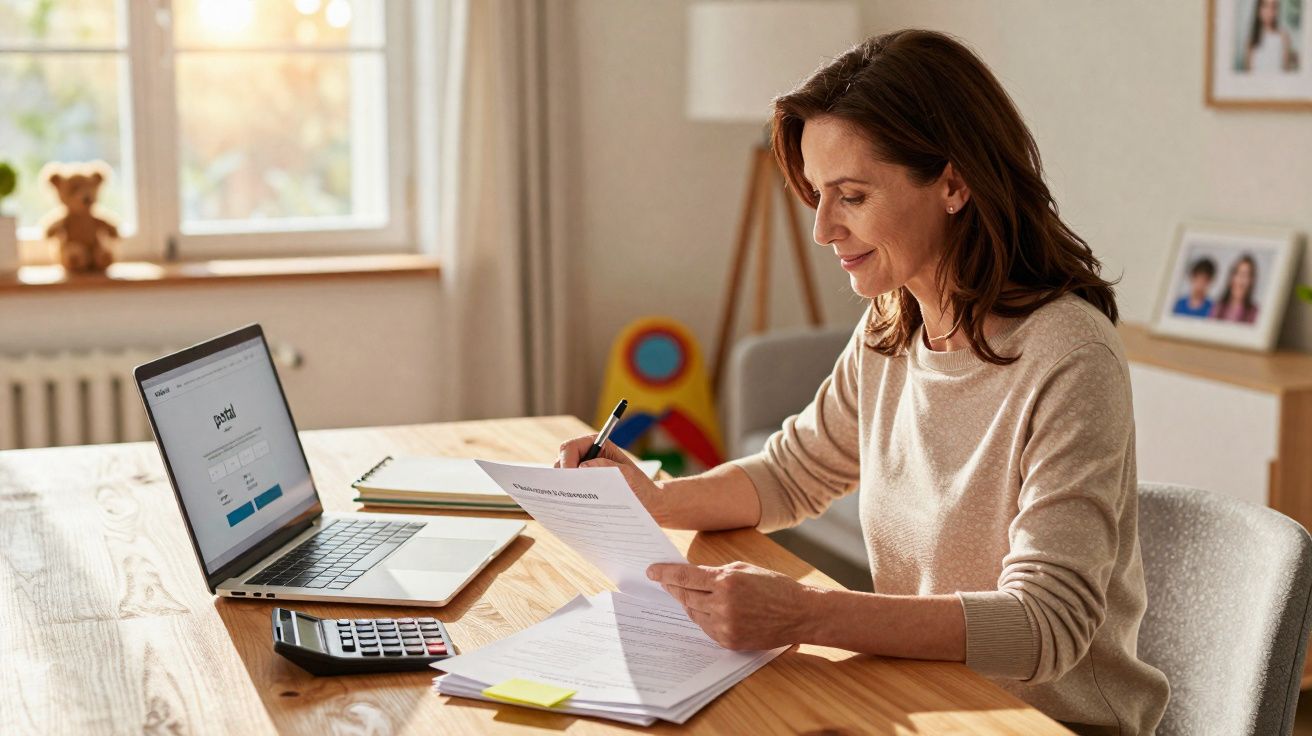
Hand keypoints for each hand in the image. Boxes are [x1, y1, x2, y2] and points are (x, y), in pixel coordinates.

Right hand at [554, 434, 665, 521]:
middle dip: (562, 476)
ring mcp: (584, 471)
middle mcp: (588, 455)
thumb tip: (583, 466)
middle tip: (568, 492)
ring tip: (572, 501)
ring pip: (562, 476)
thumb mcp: (629, 476)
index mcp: (598, 445)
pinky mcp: (583, 486)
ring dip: (564, 487)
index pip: (570, 447)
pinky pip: (568, 489)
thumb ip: (608, 468)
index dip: (566, 461)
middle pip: (561, 461)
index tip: (569, 478)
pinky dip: (568, 496)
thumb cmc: (641, 486)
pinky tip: (574, 507)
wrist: (648, 503)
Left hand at [647, 561, 812, 649]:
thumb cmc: (775, 586)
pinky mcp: (729, 641)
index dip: (665, 573)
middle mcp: (723, 605)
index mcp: (727, 581)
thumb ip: (717, 573)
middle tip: (662, 582)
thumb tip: (692, 576)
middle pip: (685, 596)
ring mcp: (725, 626)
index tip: (651, 571)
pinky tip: (702, 610)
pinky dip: (701, 618)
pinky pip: (705, 628)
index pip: (686, 577)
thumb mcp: (745, 569)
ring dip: (687, 603)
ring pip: (693, 613)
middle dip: (672, 588)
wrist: (800, 613)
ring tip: (683, 594)